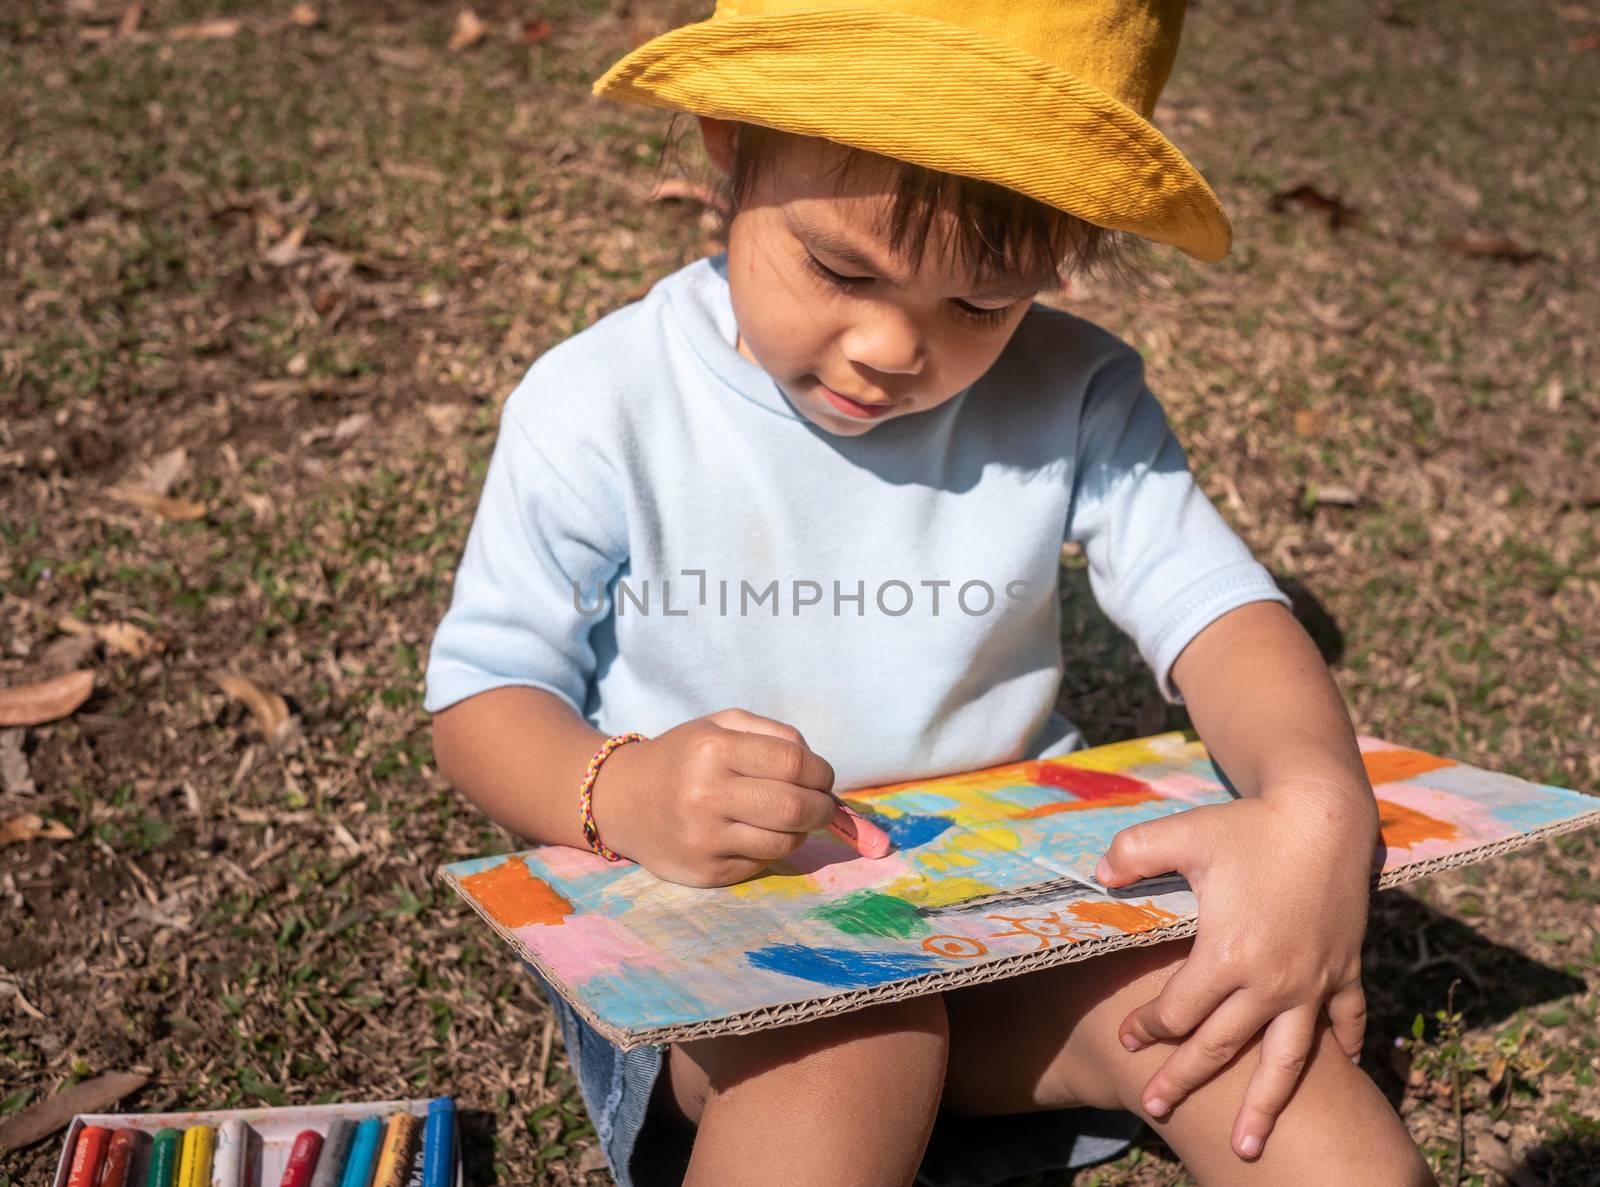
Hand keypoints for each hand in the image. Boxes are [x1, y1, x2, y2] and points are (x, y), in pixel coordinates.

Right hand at [590, 708, 838, 886]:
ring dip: (803, 831)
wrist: (622, 800)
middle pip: (794, 807)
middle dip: (822, 807)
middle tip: (823, 804)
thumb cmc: (683, 757)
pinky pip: (762, 863)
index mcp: (713, 749)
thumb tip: (820, 771)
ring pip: (784, 841)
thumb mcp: (720, 726)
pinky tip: (761, 834)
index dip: (821, 772)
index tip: (822, 777)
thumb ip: (773, 734)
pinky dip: (774, 849)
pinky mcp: (705, 871)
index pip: (793, 762)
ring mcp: (704, 838)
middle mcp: (706, 794)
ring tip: (795, 820)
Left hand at [1095, 786, 1374, 1158]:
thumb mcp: (1182, 833)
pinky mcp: (1346, 969)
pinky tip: (1345, 1073)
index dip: (1147, 1030)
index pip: (1177, 1013)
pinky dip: (1343, 1050)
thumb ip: (1131, 854)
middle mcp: (1271, 981)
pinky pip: (1346, 1022)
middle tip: (1155, 1109)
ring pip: (1286, 1061)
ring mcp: (1313, 981)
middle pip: (1220, 1048)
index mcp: (1226, 955)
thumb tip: (1095, 876)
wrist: (1325, 815)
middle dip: (1184, 1082)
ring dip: (1266, 1106)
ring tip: (1246, 1149)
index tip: (1129, 1040)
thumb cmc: (1249, 825)